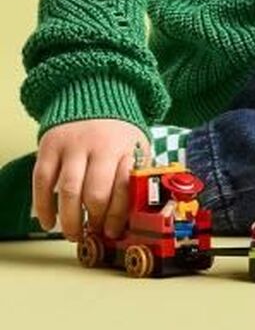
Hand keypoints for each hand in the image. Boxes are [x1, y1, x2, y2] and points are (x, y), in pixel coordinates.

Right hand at [33, 119, 149, 241]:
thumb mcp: (137, 145)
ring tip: (72, 234)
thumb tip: (133, 212)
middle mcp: (99, 146)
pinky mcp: (49, 146)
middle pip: (95, 193)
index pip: (122, 188)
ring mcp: (72, 146)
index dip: (116, 215)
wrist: (95, 95)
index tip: (112, 232)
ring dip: (69, 219)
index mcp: (125, 148)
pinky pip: (42, 181)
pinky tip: (48, 221)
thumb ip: (136, 173)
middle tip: (91, 233)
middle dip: (93, 220)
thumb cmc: (118, 131)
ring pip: (68, 190)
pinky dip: (43, 205)